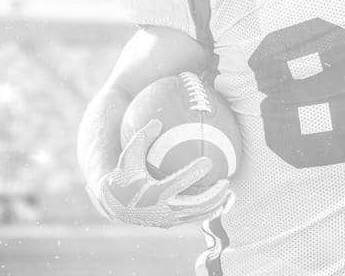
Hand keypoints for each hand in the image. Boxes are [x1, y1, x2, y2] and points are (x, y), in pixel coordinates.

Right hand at [87, 119, 231, 227]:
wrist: (114, 204)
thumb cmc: (123, 174)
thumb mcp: (129, 155)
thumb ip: (142, 137)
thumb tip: (158, 120)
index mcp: (153, 193)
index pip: (177, 184)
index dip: (193, 174)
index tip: (209, 162)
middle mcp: (162, 210)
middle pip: (194, 206)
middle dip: (213, 195)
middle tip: (226, 181)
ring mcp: (168, 220)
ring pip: (197, 216)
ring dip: (215, 206)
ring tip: (230, 194)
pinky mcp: (171, 224)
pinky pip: (193, 218)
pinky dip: (208, 211)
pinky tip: (221, 201)